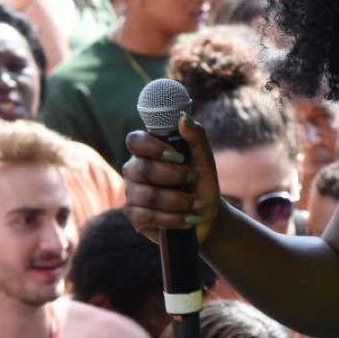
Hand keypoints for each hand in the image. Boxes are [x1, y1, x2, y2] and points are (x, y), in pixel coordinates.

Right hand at [123, 114, 219, 247]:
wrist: (207, 215)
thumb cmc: (201, 183)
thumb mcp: (204, 160)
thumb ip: (195, 137)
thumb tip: (183, 118)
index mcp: (147, 152)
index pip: (134, 140)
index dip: (153, 147)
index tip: (178, 156)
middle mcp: (134, 171)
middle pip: (141, 169)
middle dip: (172, 176)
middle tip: (193, 178)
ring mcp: (132, 195)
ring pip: (147, 196)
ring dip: (178, 201)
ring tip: (197, 204)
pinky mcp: (135, 218)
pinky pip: (147, 217)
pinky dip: (173, 219)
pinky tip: (188, 219)